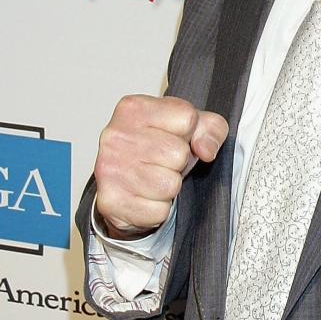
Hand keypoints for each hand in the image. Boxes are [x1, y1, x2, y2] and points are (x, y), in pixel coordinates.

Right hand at [93, 95, 228, 238]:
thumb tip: (205, 150)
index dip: (190, 134)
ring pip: (169, 185)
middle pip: (179, 154)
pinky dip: (157, 209)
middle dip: (179, 163)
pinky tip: (144, 197)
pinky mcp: (111, 201)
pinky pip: (158, 211)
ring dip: (169, 188)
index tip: (175, 138)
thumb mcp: (189, 129)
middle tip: (163, 163)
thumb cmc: (156, 153)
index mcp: (134, 108)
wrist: (121, 186)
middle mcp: (116, 136)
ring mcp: (109, 168)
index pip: (187, 118)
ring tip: (154, 180)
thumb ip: (211, 129)